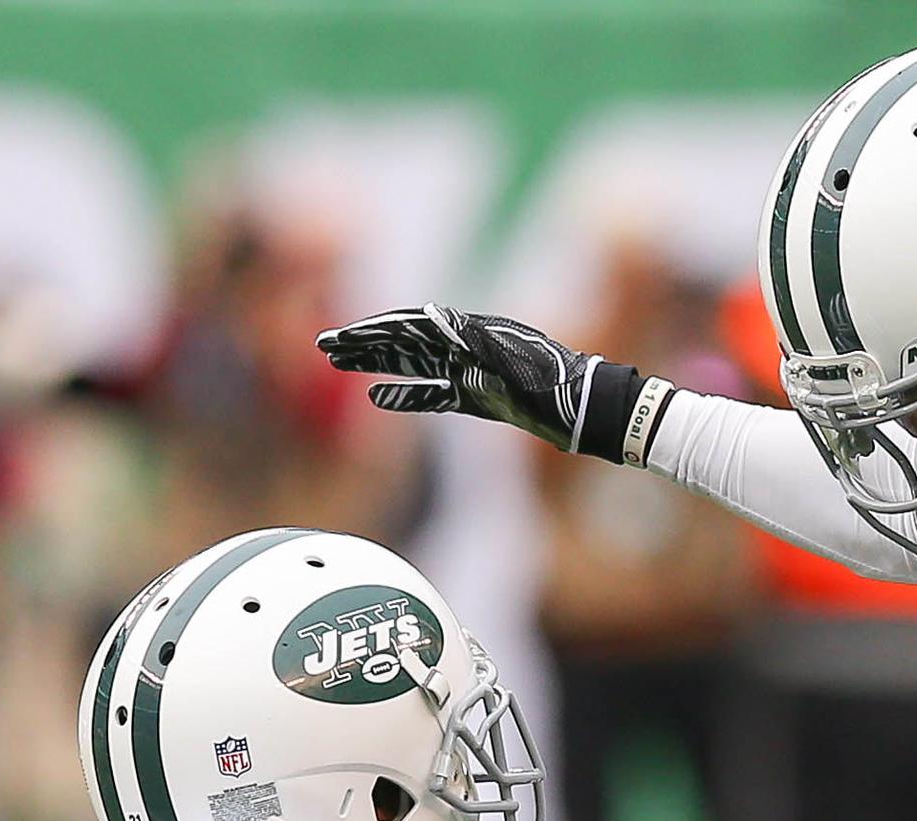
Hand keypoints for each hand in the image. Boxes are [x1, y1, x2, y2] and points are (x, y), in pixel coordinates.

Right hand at [319, 306, 609, 451]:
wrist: (591, 409)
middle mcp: (469, 345)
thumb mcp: (514, 361)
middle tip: (324, 346)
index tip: (341, 338)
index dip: (374, 331)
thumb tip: (431, 315)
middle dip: (364, 342)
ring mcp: (474, 370)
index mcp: (472, 333)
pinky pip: (436, 393)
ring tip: (341, 362)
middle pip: (406, 339)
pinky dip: (407, 393)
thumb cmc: (558, 387)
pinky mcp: (482, 395)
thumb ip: (470, 339)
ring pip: (415, 363)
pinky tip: (380, 397)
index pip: (411, 327)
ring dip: (378, 362)